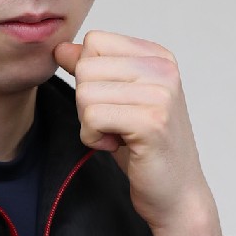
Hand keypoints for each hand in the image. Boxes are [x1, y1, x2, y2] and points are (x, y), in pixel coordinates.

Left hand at [54, 31, 226, 235]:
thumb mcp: (114, 100)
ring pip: (85, 93)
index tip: (113, 103)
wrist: (175, 193)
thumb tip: (60, 49)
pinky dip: (92, 137)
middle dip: (86, 102)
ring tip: (117, 135)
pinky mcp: (151, 121)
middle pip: (85, 67)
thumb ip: (91, 70)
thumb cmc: (143, 147)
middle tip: (114, 124)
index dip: (88, 77)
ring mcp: (160, 93)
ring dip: (89, 123)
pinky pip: (91, 117)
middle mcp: (163, 68)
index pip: (93, 42)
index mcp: (156, 56)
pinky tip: (116, 145)